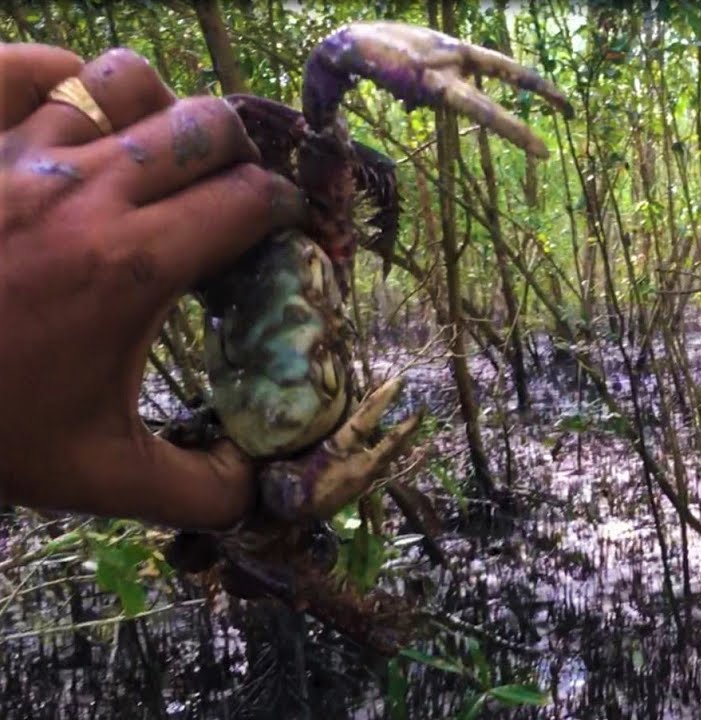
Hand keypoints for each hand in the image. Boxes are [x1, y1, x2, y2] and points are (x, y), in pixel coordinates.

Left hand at [0, 45, 305, 528]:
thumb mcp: (101, 476)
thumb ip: (200, 489)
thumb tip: (263, 490)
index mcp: (131, 268)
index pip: (249, 201)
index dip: (285, 211)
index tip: (283, 230)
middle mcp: (84, 196)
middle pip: (206, 125)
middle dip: (236, 156)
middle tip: (226, 193)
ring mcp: (16, 155)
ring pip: (124, 82)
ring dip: (157, 111)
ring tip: (151, 154)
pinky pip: (32, 67)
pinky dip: (66, 79)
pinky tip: (78, 122)